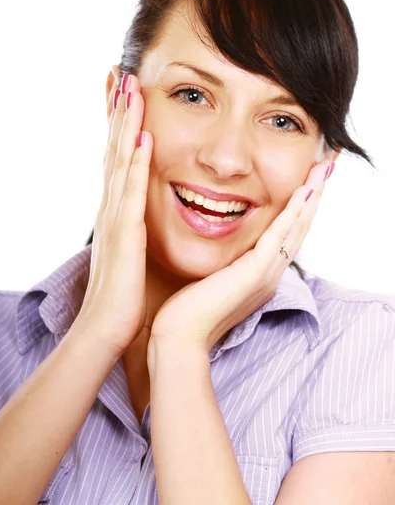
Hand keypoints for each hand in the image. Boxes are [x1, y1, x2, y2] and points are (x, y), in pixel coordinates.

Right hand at [74, 72, 152, 357]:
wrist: (106, 330)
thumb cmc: (122, 295)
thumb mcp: (128, 254)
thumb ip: (133, 230)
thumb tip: (139, 218)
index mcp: (116, 211)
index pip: (117, 158)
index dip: (118, 125)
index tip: (123, 93)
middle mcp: (111, 207)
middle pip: (113, 149)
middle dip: (116, 111)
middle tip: (119, 73)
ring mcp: (115, 218)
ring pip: (119, 161)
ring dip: (124, 124)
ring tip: (128, 87)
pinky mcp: (125, 235)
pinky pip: (131, 192)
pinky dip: (135, 163)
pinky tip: (142, 137)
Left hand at [150, 161, 332, 352]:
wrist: (181, 337)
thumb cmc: (189, 311)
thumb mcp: (212, 280)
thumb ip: (223, 265)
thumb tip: (222, 253)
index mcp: (260, 275)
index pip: (286, 236)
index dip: (300, 210)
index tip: (308, 184)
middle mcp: (270, 274)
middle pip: (299, 229)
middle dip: (313, 198)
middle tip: (324, 169)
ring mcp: (266, 275)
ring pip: (296, 230)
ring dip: (311, 199)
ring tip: (322, 172)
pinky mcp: (255, 274)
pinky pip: (279, 237)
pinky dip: (293, 214)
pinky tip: (304, 193)